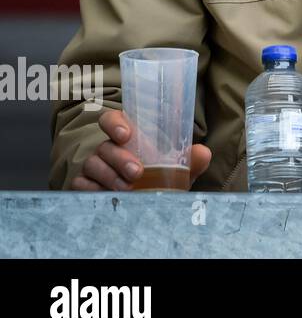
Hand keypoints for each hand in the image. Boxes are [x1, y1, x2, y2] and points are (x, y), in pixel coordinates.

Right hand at [70, 109, 211, 190]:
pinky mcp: (83, 185)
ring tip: (128, 188)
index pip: (111, 120)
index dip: (115, 123)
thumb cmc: (157, 175)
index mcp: (126, 136)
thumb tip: (202, 153)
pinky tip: (107, 196)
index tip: (126, 134)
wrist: (140, 197)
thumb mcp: (176, 168)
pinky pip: (81, 185)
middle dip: (120, 158)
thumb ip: (190, 160)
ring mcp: (93, 166)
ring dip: (110, 177)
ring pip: (93, 166)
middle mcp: (107, 148)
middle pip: (105, 146)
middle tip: (137, 172)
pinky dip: (94, 190)